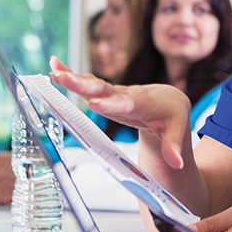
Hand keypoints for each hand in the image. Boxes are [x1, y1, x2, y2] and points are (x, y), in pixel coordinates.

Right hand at [49, 56, 190, 167]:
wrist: (169, 100)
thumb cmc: (172, 114)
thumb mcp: (177, 131)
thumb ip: (173, 146)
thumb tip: (177, 163)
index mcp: (143, 104)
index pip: (127, 103)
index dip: (111, 104)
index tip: (95, 103)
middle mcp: (126, 95)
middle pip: (105, 89)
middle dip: (85, 85)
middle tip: (65, 80)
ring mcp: (115, 93)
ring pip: (94, 84)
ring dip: (74, 78)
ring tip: (54, 72)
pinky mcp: (106, 94)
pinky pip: (88, 84)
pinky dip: (72, 75)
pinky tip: (55, 68)